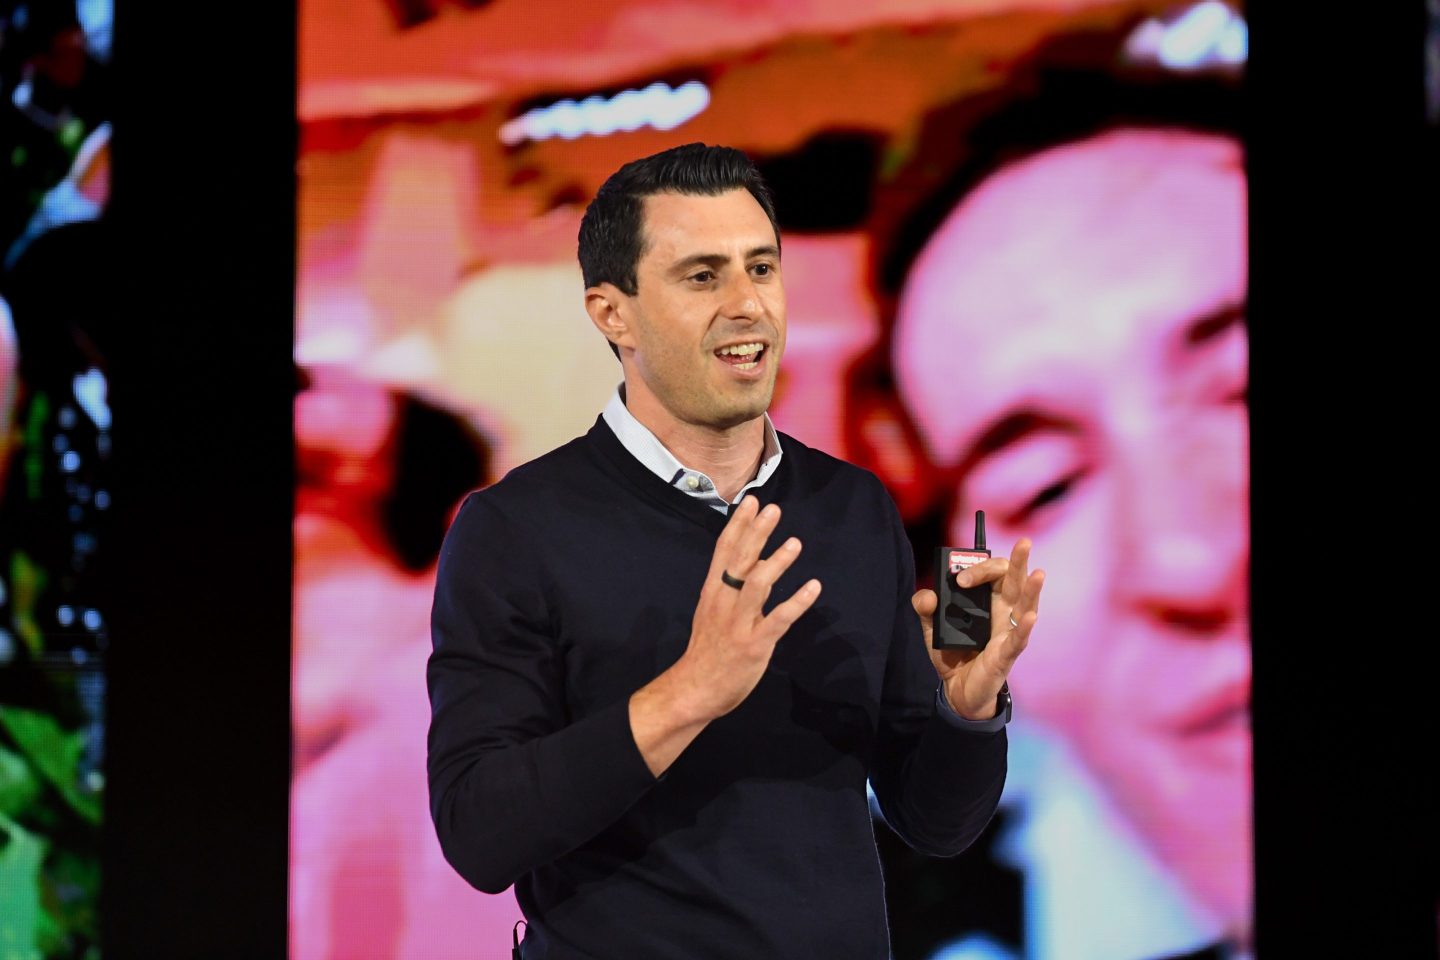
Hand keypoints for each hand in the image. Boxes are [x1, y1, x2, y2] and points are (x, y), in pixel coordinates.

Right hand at [670, 496, 821, 722]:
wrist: (696, 688)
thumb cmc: (708, 649)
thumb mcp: (712, 611)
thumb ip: (734, 587)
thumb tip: (758, 561)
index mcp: (712, 592)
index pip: (724, 550)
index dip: (739, 524)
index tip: (752, 501)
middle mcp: (724, 602)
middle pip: (740, 560)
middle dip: (757, 532)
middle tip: (773, 509)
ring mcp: (739, 623)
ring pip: (757, 585)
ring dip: (777, 562)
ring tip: (795, 542)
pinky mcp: (755, 644)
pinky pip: (779, 619)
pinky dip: (797, 601)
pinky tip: (813, 587)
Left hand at [911, 538, 1043, 719]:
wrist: (956, 691)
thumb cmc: (952, 655)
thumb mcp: (932, 628)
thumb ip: (925, 609)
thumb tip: (928, 596)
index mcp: (988, 601)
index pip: (992, 574)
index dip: (978, 569)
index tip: (959, 579)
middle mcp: (1002, 613)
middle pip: (1014, 582)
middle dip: (1018, 562)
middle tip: (1023, 542)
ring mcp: (1007, 632)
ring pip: (1025, 606)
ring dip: (1032, 589)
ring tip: (1039, 571)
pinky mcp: (1006, 654)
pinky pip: (1018, 639)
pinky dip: (1024, 627)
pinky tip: (1030, 615)